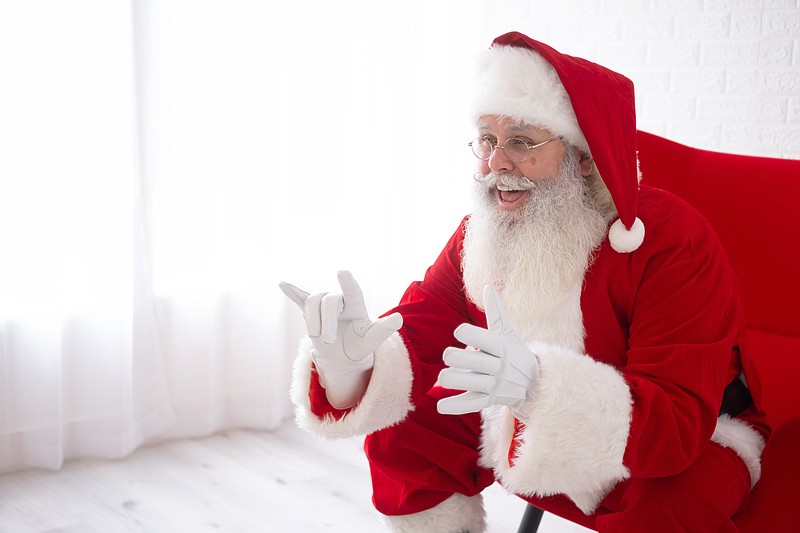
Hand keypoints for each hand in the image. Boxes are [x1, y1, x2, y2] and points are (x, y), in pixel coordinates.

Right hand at [279, 270, 402, 408]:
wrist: (343, 356)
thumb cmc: (360, 346)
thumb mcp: (372, 340)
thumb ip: (384, 329)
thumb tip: (399, 319)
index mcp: (356, 304)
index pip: (352, 291)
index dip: (347, 283)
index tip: (342, 272)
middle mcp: (339, 300)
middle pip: (329, 301)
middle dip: (327, 322)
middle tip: (329, 341)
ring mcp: (323, 305)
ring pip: (312, 302)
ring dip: (313, 321)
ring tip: (318, 337)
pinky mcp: (310, 311)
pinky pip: (300, 298)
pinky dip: (291, 292)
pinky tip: (282, 284)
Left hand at [437, 285, 539, 417]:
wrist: (534, 383)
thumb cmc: (514, 352)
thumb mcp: (508, 332)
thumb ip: (496, 311)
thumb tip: (488, 286)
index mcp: (502, 346)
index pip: (486, 339)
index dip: (471, 334)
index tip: (459, 331)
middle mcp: (499, 366)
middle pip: (478, 362)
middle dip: (460, 359)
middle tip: (448, 355)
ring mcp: (495, 385)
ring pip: (473, 384)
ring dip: (456, 380)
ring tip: (443, 377)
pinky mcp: (489, 401)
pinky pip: (472, 404)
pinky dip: (456, 406)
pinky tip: (441, 405)